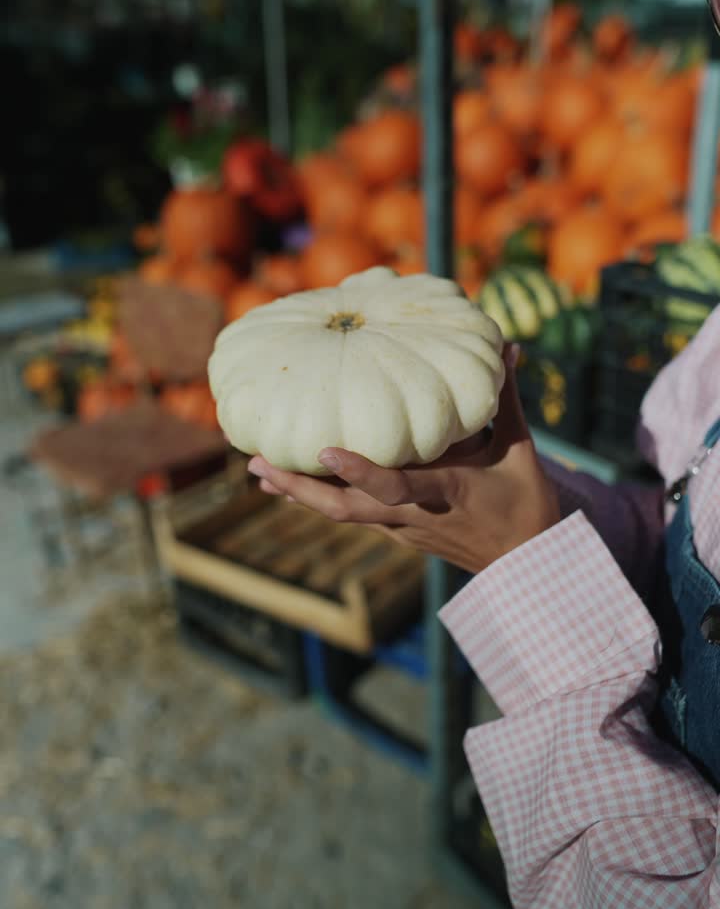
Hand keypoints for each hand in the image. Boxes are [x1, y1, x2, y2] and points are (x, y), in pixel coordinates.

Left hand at [246, 344, 561, 574]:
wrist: (527, 562)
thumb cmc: (524, 500)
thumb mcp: (519, 448)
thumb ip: (506, 397)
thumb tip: (506, 345)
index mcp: (446, 492)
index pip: (395, 486)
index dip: (360, 471)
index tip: (324, 450)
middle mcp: (414, 516)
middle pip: (347, 508)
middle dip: (300, 487)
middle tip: (258, 463)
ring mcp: (402, 530)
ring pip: (343, 514)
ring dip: (300, 493)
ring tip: (259, 469)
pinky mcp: (397, 534)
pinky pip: (353, 514)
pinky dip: (322, 498)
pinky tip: (293, 482)